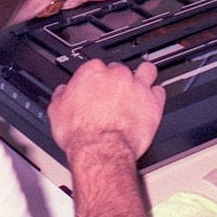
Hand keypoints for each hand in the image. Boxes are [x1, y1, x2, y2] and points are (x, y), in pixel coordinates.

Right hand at [48, 60, 165, 161]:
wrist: (100, 150)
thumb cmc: (80, 134)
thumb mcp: (56, 111)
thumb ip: (62, 96)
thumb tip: (63, 92)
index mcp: (92, 73)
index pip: (96, 66)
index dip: (97, 78)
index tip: (96, 87)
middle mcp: (116, 75)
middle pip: (120, 70)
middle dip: (118, 81)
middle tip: (115, 94)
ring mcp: (137, 87)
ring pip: (146, 71)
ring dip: (144, 76)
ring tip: (142, 84)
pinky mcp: (153, 102)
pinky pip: (160, 91)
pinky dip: (155, 96)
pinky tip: (151, 101)